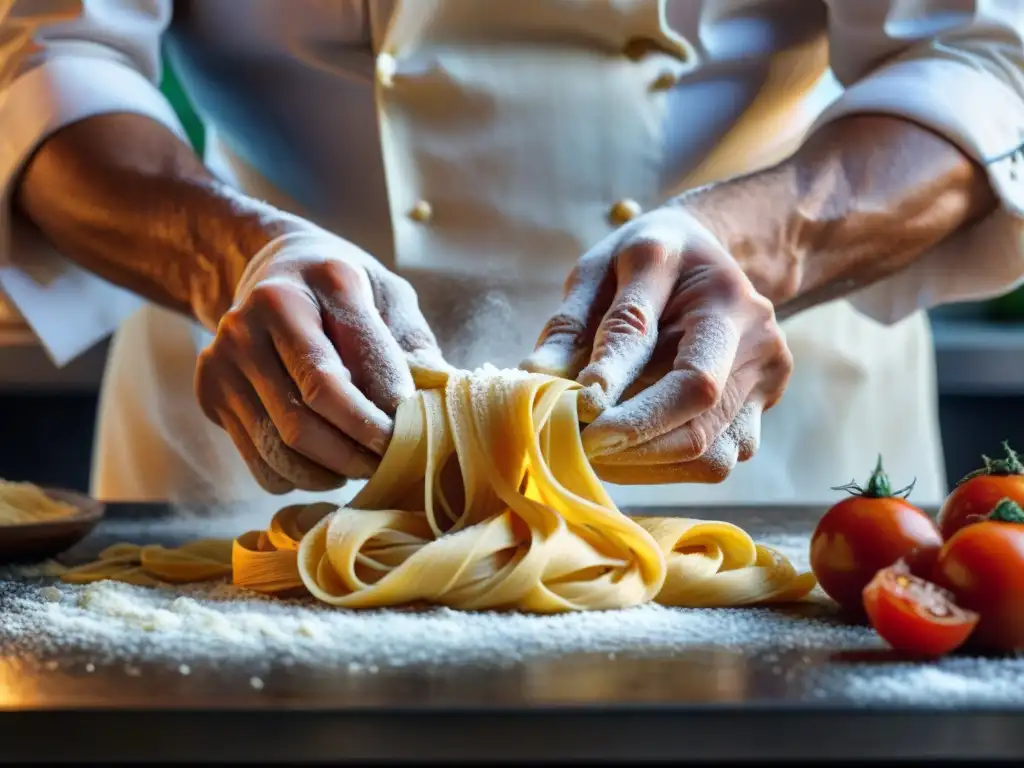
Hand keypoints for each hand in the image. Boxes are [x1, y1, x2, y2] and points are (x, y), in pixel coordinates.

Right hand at [195, 228, 447, 493]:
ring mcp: (227, 352)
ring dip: (331, 471)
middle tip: (391, 464)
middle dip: (360, 450)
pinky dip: (298, 479)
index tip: (414, 438)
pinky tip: (325, 463)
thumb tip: (439, 402)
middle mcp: (263, 313)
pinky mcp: (208, 388)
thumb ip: (413, 346)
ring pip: (283, 445)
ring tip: (361, 466)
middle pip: (313, 410)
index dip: (387, 415)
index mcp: (324, 280)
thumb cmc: (345, 292)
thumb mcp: (389, 297)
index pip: (357, 364)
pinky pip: (258, 460)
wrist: (272, 272)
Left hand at [521, 204, 792, 483]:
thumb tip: (534, 377)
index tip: (574, 414)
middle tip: (575, 447)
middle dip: (629, 439)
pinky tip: (630, 452)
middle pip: (697, 407)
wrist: (708, 259)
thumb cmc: (643, 265)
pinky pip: (718, 459)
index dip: (616, 391)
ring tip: (596, 453)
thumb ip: (570, 324)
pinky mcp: (767, 403)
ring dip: (643, 464)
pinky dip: (666, 467)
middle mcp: (751, 327)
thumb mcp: (599, 271)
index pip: (664, 349)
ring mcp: (767, 370)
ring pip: (710, 451)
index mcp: (707, 283)